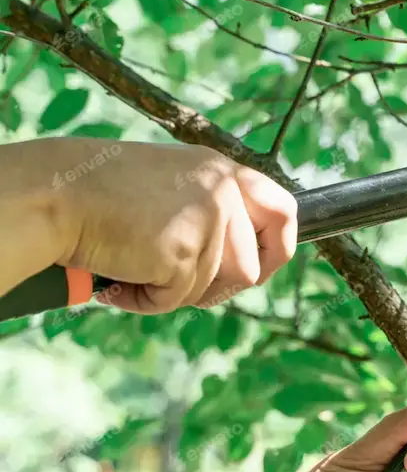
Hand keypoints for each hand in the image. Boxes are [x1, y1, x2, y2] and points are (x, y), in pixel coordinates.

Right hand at [43, 138, 296, 311]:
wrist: (57, 194)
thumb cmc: (104, 193)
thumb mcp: (174, 185)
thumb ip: (212, 210)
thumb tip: (248, 263)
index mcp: (223, 172)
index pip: (284, 211)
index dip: (279, 248)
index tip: (263, 268)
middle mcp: (222, 192)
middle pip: (251, 268)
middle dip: (219, 288)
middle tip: (178, 282)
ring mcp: (206, 220)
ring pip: (215, 288)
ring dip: (177, 292)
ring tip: (138, 268)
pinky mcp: (181, 251)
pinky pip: (175, 299)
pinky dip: (145, 299)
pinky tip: (120, 275)